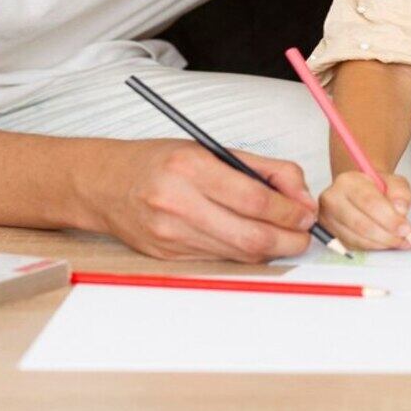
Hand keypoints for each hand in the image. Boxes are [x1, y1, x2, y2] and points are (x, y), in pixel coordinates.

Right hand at [88, 139, 317, 262]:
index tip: (306, 213)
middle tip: (304, 234)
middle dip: (288, 240)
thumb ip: (261, 170)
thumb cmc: (160, 162)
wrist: (103, 185)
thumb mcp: (210, 150)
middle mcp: (179, 203)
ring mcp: (171, 235)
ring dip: (270, 249)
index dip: (289, 212)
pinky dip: (242, 253)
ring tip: (282, 235)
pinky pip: (219, 260)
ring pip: (238, 254)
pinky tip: (249, 239)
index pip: (255, 200)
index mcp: (191, 167)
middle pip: (251, 236)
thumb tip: (300, 196)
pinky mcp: (168, 257)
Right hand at [318, 170, 410, 250]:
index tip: (406, 229)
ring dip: (382, 244)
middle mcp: (332, 200)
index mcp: (347, 181)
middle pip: (361, 224)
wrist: (359, 193)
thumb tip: (400, 210)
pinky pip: (355, 247)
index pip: (369, 202)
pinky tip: (385, 242)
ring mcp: (328, 220)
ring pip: (358, 239)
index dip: (390, 219)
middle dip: (388, 235)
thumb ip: (400, 192)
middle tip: (406, 239)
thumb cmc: (374, 188)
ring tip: (399, 240)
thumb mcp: (393, 181)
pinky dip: (373, 247)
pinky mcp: (331, 235)